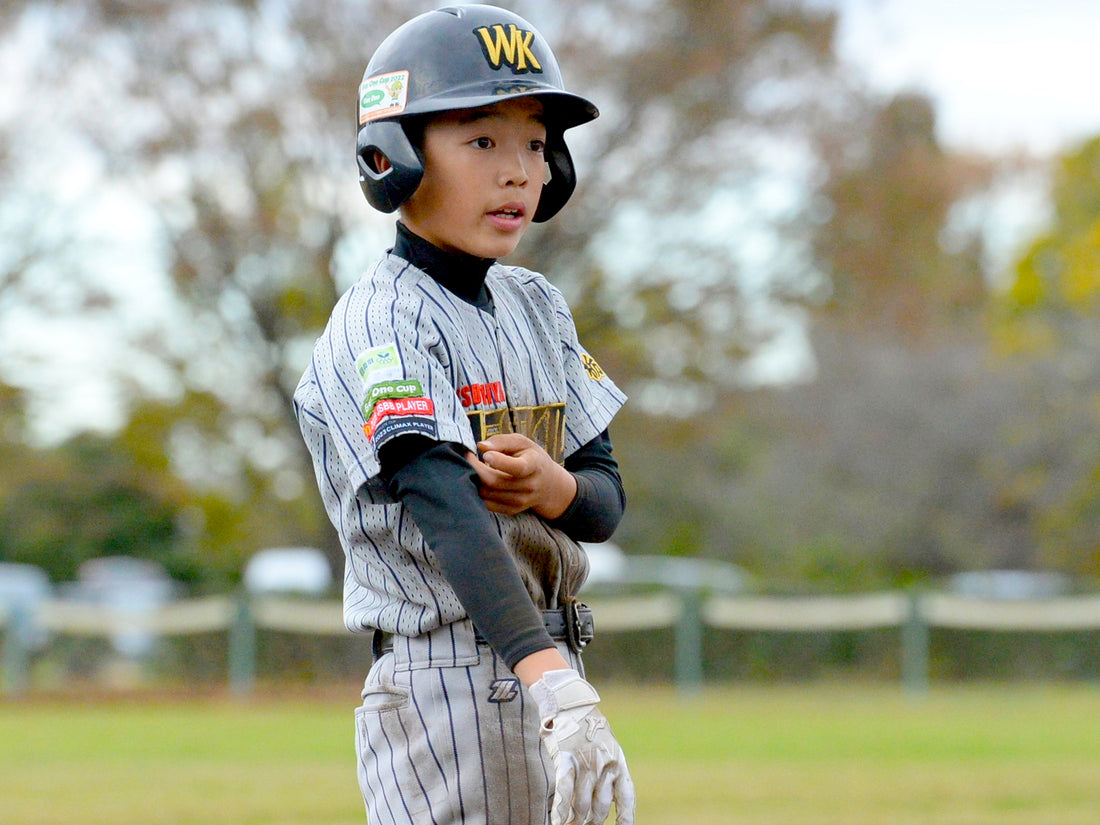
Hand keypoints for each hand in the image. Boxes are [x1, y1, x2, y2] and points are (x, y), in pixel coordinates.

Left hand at [465, 433, 576, 518]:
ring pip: (488, 494)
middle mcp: (529, 485)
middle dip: (475, 468)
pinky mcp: (512, 510)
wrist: (548, 484)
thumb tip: (481, 447)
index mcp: (534, 465)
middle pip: (495, 481)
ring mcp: (521, 501)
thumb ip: (502, 441)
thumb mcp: (522, 443)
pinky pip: (487, 505)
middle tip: (468, 457)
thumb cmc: (531, 458)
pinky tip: (478, 481)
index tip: (485, 454)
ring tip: (473, 468)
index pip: (517, 467)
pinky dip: (478, 493)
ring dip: (475, 480)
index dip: (499, 461)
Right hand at [530, 669, 635, 824]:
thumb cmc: (588, 728)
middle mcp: (604, 764)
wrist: (570, 703)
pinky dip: (560, 809)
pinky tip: (557, 821)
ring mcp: (585, 761)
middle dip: (592, 821)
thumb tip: (610, 801)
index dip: (625, 817)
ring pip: (581, 803)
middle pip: (600, 806)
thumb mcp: (608, 746)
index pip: (625, 796)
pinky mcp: (565, 758)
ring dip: (575, 820)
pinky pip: (564, 789)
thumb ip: (610, 771)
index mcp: (618, 761)